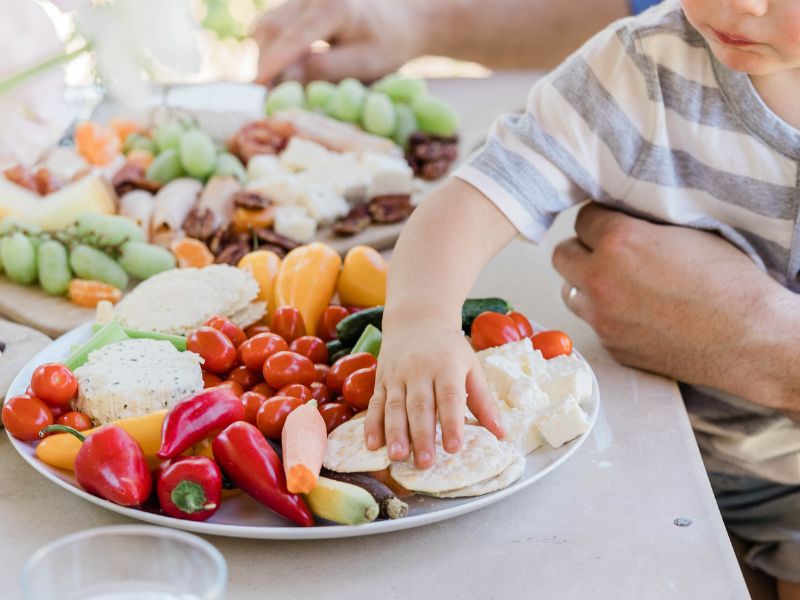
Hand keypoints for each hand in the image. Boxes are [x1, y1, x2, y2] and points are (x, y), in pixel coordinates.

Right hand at [252, 0, 424, 83]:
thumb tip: (284, 78)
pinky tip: (284, 70)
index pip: (292, 38)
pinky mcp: (297, 3)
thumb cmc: (387, 46)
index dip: (272, 65)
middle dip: (265, 65)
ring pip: (267, 26)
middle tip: (265, 98)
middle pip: (271, 29)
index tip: (255, 89)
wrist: (400, 21)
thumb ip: (324, 70)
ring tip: (276, 87)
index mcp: (332, 6)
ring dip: (265, 57)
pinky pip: (273, 25)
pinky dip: (272, 49)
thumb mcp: (364, 64)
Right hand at [364, 317, 503, 468]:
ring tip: (397, 457)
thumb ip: (484, 401)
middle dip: (421, 436)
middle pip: (420, 406)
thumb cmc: (449, 349)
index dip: (452, 423)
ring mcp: (397, 375)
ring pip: (394, 406)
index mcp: (446, 366)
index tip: (454, 448)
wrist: (417, 319)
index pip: (449, 397)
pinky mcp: (381, 379)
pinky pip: (375, 403)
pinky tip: (372, 444)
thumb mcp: (471, 366)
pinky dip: (372, 424)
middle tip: (425, 463)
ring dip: (395, 433)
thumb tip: (501, 434)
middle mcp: (419, 370)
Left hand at [552, 203, 799, 416]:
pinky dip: (607, 315)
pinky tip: (636, 312)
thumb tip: (622, 219)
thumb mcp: (686, 233)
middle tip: (605, 251)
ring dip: (587, 283)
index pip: (582, 218)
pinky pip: (594, 323)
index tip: (612, 222)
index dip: (600, 219)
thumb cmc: (730, 283)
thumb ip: (643, 224)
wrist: (751, 339)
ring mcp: (602, 318)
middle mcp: (601, 280)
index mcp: (619, 242)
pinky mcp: (612, 346)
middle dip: (582, 249)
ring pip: (570, 291)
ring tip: (617, 282)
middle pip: (562, 255)